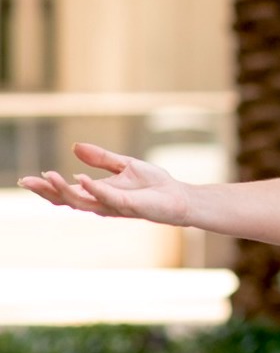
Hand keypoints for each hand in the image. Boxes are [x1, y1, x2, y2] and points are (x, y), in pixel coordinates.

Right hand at [18, 143, 191, 226]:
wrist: (179, 197)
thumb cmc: (154, 185)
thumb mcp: (124, 165)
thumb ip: (100, 158)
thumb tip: (75, 146)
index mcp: (99, 193)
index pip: (67, 192)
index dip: (48, 187)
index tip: (27, 179)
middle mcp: (103, 203)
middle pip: (68, 200)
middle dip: (47, 191)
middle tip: (27, 181)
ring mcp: (115, 205)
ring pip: (82, 202)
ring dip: (64, 189)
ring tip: (48, 175)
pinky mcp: (129, 205)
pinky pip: (107, 197)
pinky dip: (94, 188)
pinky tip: (81, 178)